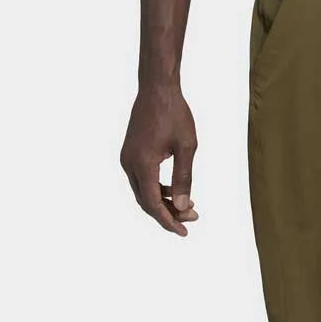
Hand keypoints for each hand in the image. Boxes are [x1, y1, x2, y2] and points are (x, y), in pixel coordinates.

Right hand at [120, 84, 199, 235]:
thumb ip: (184, 178)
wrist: (157, 89)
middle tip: (193, 218)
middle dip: (169, 214)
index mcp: (142, 164)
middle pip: (147, 202)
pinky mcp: (130, 154)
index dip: (168, 221)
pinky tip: (176, 191)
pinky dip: (158, 190)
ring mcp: (127, 159)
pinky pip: (142, 180)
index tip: (184, 232)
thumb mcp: (186, 147)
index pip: (153, 204)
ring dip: (164, 203)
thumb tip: (184, 206)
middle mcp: (129, 164)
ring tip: (189, 207)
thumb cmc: (175, 114)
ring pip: (144, 192)